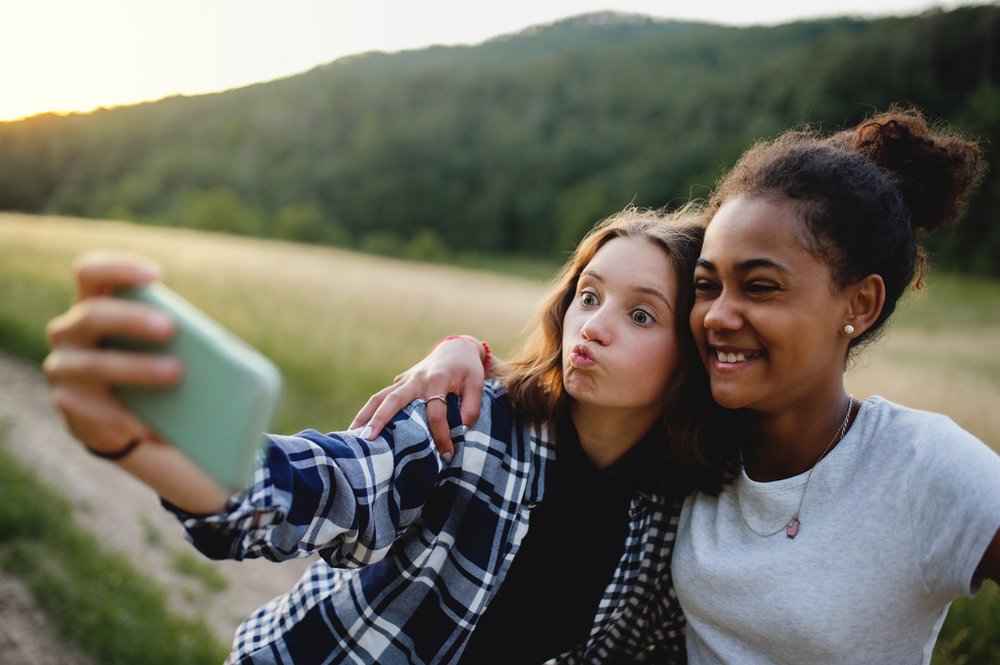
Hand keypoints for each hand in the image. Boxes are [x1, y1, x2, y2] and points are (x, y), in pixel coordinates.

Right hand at [43, 253, 180, 456]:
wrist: (109, 414)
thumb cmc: (141, 362)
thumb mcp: (150, 344)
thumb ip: (166, 334)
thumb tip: (213, 348)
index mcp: (91, 305)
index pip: (90, 272)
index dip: (118, 269)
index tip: (156, 275)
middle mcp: (68, 332)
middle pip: (92, 315)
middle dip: (130, 319)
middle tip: (169, 327)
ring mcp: (63, 368)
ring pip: (94, 364)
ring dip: (136, 368)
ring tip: (175, 373)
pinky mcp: (69, 404)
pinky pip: (99, 410)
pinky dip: (133, 417)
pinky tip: (158, 425)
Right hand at [350, 336, 487, 459]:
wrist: (456, 349)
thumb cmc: (467, 369)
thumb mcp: (477, 385)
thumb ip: (472, 408)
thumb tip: (460, 430)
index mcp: (437, 380)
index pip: (436, 412)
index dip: (441, 435)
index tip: (447, 454)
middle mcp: (416, 380)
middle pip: (393, 400)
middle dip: (380, 420)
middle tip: (367, 440)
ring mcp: (404, 380)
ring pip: (380, 397)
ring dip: (364, 415)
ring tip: (351, 435)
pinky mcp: (400, 382)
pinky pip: (382, 397)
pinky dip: (371, 412)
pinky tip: (361, 429)